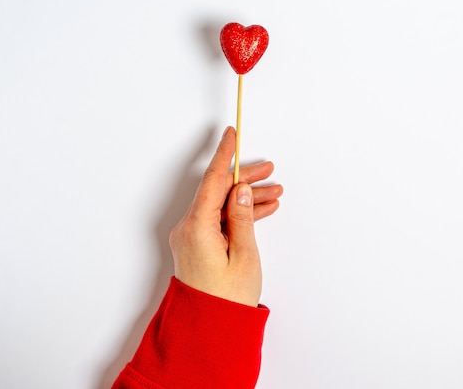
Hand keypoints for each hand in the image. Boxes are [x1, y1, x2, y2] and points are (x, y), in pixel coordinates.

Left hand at [169, 126, 282, 306]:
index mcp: (196, 227)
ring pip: (220, 206)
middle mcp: (188, 228)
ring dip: (246, 199)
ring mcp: (191, 237)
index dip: (224, 155)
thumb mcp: (244, 253)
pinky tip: (260, 209)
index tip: (231, 134)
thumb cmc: (227, 298)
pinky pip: (218, 221)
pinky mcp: (197, 245)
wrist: (211, 328)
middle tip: (269, 170)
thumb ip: (242, 216)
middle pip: (217, 192)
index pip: (212, 181)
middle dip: (244, 179)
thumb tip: (240, 188)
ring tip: (274, 193)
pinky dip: (238, 215)